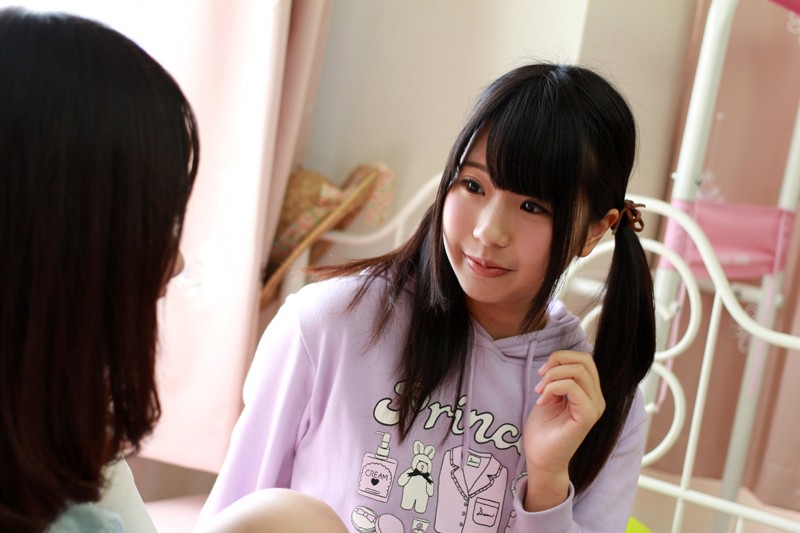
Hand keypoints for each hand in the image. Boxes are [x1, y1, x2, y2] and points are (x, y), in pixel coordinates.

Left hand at [522, 350, 604, 510]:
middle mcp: (597, 399)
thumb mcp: (551, 395)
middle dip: (557, 362)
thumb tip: (558, 361)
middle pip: (584, 360)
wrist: (541, 458)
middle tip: (540, 379)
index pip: (585, 359)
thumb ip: (559, 378)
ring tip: (540, 392)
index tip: (542, 373)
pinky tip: (542, 402)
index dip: (561, 358)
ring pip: (578, 371)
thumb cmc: (544, 429)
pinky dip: (552, 388)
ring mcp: (595, 408)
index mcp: (590, 392)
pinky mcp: (587, 417)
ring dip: (552, 376)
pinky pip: (572, 387)